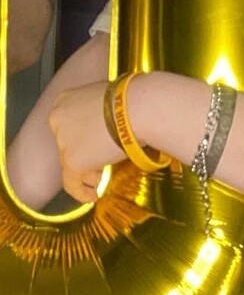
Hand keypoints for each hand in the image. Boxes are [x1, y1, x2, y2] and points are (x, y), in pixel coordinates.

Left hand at [48, 80, 124, 201]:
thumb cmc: (129, 98)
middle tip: (100, 161)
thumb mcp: (105, 98)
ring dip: (87, 171)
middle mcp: (57, 120)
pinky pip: (72, 183)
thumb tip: (104, 127)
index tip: (92, 144)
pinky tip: (94, 196)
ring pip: (70, 163)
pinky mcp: (72, 161)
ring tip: (102, 176)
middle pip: (68, 143)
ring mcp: (63, 141)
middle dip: (84, 154)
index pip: (67, 124)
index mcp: (63, 101)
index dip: (80, 137)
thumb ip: (96, 112)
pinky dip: (81, 192)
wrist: (135, 107)